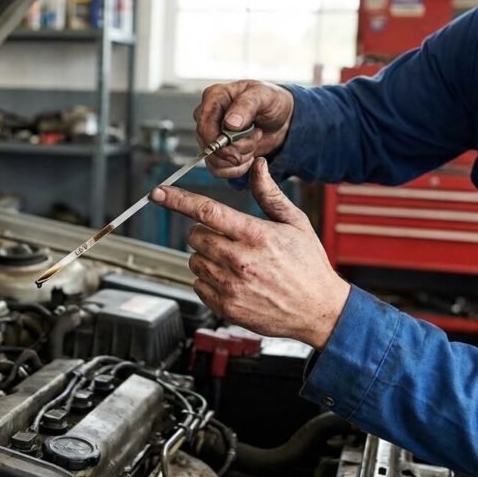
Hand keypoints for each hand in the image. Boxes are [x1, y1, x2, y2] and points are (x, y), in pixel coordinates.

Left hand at [149, 158, 349, 348]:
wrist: (318, 310)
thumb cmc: (308, 265)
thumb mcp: (295, 223)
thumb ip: (270, 194)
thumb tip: (258, 166)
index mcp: (256, 235)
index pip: (207, 211)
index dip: (178, 199)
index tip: (158, 193)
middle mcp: (240, 261)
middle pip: (195, 236)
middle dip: (204, 232)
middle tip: (228, 239)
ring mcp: (231, 286)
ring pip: (193, 261)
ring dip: (206, 257)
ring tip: (234, 262)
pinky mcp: (226, 307)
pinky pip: (197, 285)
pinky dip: (208, 280)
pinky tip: (232, 280)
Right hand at [195, 80, 293, 178]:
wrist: (280, 117)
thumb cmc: (270, 101)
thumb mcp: (263, 96)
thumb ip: (246, 106)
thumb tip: (229, 123)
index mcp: (215, 96)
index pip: (204, 125)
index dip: (217, 143)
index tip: (235, 153)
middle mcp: (209, 115)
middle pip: (208, 145)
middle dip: (235, 150)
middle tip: (254, 140)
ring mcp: (212, 134)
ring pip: (213, 160)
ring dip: (238, 159)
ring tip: (253, 143)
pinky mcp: (218, 150)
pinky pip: (218, 169)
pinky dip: (236, 169)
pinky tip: (249, 156)